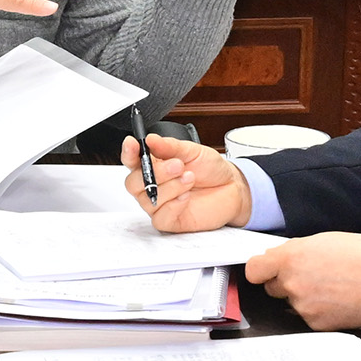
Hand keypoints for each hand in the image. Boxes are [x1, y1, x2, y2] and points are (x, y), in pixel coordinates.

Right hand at [122, 132, 253, 231]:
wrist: (232, 188)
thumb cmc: (210, 170)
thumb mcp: (192, 151)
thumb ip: (170, 146)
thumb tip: (151, 139)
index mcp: (154, 165)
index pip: (131, 161)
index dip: (129, 153)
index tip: (133, 144)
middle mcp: (152, 186)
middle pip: (133, 183)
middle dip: (156, 173)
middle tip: (177, 165)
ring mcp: (159, 204)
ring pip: (147, 199)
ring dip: (170, 187)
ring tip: (189, 178)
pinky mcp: (170, 221)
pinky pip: (160, 217)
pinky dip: (173, 205)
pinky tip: (186, 196)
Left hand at [243, 231, 360, 330]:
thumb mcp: (324, 240)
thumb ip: (295, 250)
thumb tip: (278, 257)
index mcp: (290, 258)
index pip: (254, 270)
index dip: (261, 269)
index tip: (266, 269)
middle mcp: (291, 284)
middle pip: (272, 287)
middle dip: (285, 281)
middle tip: (310, 274)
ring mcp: (303, 306)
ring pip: (292, 302)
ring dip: (303, 295)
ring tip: (330, 286)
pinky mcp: (315, 323)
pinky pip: (307, 315)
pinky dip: (318, 309)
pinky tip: (336, 299)